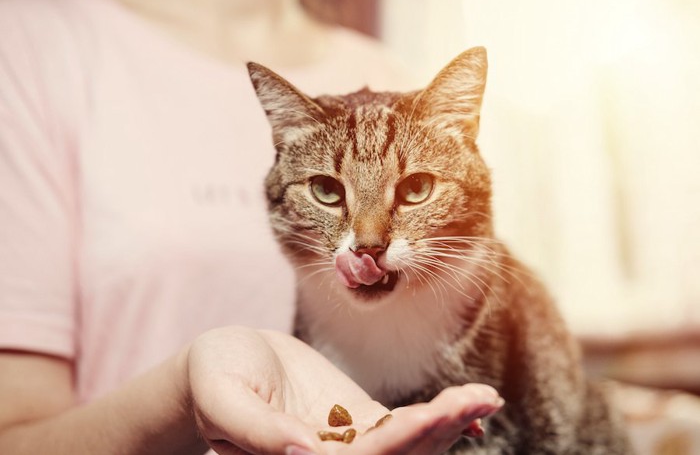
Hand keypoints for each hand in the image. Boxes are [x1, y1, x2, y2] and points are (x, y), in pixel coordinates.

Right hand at [185, 326, 503, 454]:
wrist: (223, 364)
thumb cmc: (213, 377)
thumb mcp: (221, 397)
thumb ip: (255, 430)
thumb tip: (300, 451)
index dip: (401, 443)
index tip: (437, 413)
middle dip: (438, 431)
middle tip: (482, 397)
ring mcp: (349, 446)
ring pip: (406, 447)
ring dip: (447, 425)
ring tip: (486, 397)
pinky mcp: (359, 425)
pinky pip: (404, 430)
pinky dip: (439, 422)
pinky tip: (471, 409)